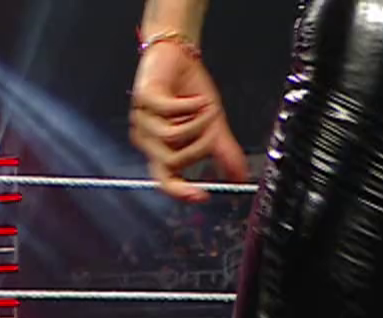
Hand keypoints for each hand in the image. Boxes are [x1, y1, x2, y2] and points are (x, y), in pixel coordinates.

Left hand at [130, 40, 248, 203]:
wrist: (177, 56)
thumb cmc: (188, 91)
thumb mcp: (211, 124)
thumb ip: (223, 151)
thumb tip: (240, 175)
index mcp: (161, 151)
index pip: (165, 180)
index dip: (181, 192)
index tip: (202, 196)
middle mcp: (148, 141)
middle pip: (173, 161)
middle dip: (201, 145)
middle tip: (214, 126)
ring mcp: (142, 121)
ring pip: (172, 138)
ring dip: (198, 123)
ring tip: (206, 108)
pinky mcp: (143, 99)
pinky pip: (169, 111)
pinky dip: (190, 105)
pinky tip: (197, 98)